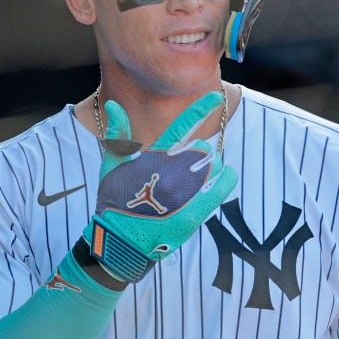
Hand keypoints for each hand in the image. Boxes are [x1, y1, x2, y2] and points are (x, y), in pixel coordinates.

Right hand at [85, 92, 237, 282]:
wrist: (118, 243)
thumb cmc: (114, 202)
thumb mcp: (112, 165)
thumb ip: (118, 135)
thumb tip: (113, 105)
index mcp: (154, 157)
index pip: (181, 127)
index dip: (200, 109)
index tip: (216, 95)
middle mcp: (171, 173)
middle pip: (202, 150)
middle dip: (200, 153)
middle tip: (189, 165)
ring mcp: (184, 195)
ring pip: (212, 167)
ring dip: (210, 168)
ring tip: (199, 178)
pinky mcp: (193, 215)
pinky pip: (219, 189)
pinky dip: (225, 180)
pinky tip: (225, 176)